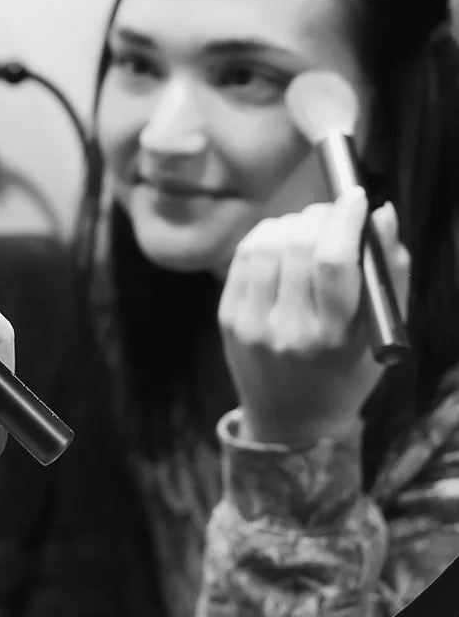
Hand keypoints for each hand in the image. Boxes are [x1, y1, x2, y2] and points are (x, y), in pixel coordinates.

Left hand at [218, 189, 409, 445]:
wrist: (292, 418)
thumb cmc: (347, 370)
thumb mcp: (380, 331)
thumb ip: (389, 271)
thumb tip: (380, 213)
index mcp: (333, 337)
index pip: (333, 261)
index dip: (345, 219)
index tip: (357, 197)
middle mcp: (287, 331)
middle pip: (298, 245)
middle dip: (321, 215)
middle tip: (335, 214)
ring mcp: (251, 323)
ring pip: (267, 242)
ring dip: (293, 222)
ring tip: (311, 231)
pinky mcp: (228, 316)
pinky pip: (244, 254)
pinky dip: (267, 235)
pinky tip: (284, 242)